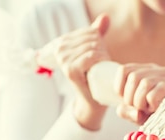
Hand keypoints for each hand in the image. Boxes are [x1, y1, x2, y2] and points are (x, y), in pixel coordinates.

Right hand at [52, 14, 110, 129]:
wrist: (93, 98)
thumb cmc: (94, 72)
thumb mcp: (95, 49)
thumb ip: (97, 32)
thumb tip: (105, 17)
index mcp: (62, 42)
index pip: (89, 31)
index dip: (100, 42)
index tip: (98, 54)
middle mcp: (59, 49)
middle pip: (92, 39)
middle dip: (102, 50)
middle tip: (101, 63)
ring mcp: (63, 60)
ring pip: (93, 47)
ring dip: (103, 56)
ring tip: (101, 66)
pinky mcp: (70, 70)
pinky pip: (91, 56)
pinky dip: (100, 60)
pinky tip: (102, 67)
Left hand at [114, 63, 164, 124]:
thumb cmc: (155, 116)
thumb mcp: (136, 113)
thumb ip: (126, 112)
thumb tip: (132, 112)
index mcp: (147, 70)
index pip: (124, 70)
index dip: (119, 88)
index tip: (126, 101)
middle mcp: (158, 70)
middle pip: (133, 77)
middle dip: (130, 98)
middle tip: (138, 108)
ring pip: (143, 82)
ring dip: (140, 102)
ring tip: (147, 109)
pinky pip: (153, 94)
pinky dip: (150, 104)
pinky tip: (156, 109)